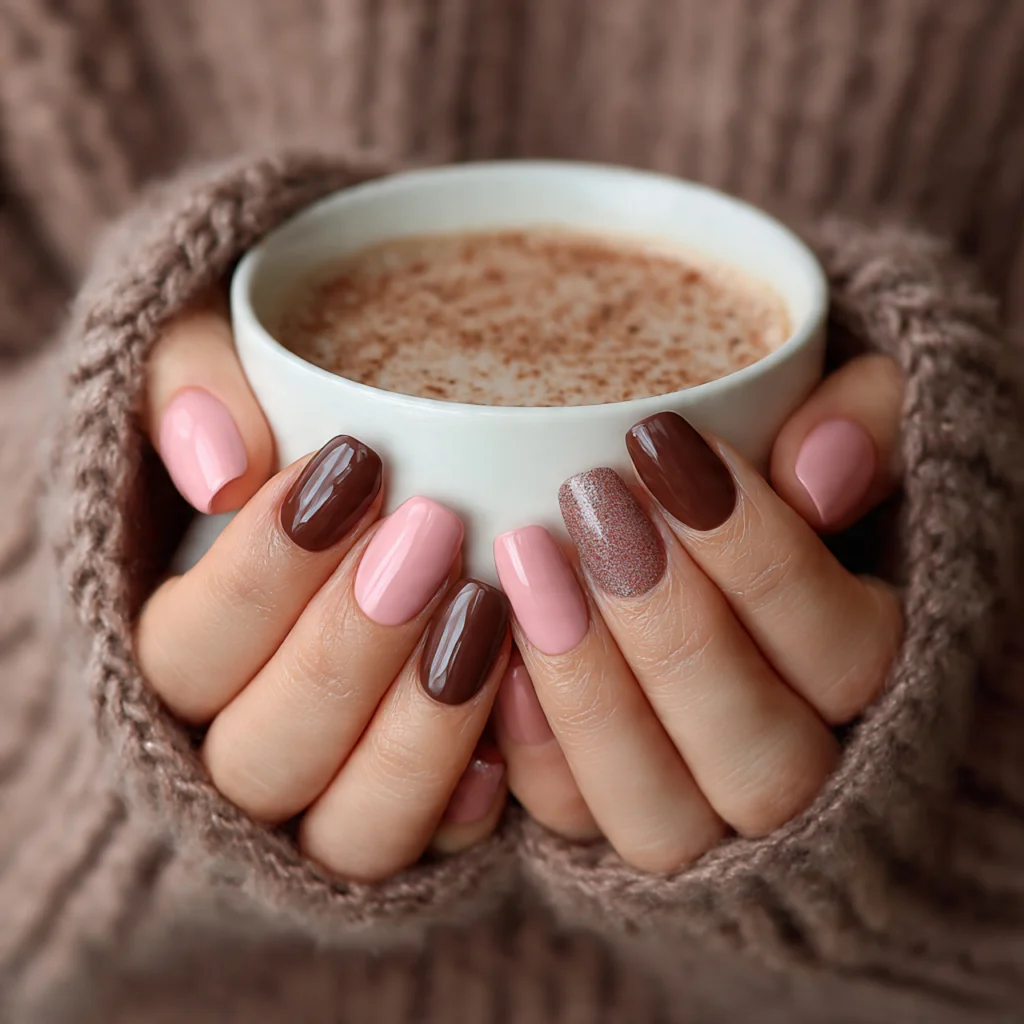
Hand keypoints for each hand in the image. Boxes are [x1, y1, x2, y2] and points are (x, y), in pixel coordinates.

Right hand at [136, 296, 511, 881]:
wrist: (386, 485)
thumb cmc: (295, 418)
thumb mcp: (217, 356)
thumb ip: (187, 380)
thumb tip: (215, 462)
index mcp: (187, 645)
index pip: (188, 648)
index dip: (261, 571)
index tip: (355, 466)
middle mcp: (244, 739)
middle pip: (262, 753)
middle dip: (348, 646)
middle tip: (433, 531)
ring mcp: (334, 790)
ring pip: (349, 828)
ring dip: (416, 732)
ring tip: (486, 612)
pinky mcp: (418, 809)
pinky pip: (433, 848)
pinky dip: (469, 800)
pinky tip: (510, 725)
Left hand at [494, 356, 903, 869]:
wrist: (653, 528)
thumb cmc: (750, 463)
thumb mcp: (842, 403)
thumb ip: (865, 414)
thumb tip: (819, 471)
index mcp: (856, 667)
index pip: (847, 652)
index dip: (762, 556)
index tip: (663, 444)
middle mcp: (785, 761)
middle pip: (763, 760)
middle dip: (671, 630)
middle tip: (591, 500)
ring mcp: (691, 803)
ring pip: (663, 820)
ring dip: (591, 694)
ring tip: (525, 560)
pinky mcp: (598, 803)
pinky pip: (568, 817)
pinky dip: (528, 743)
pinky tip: (490, 640)